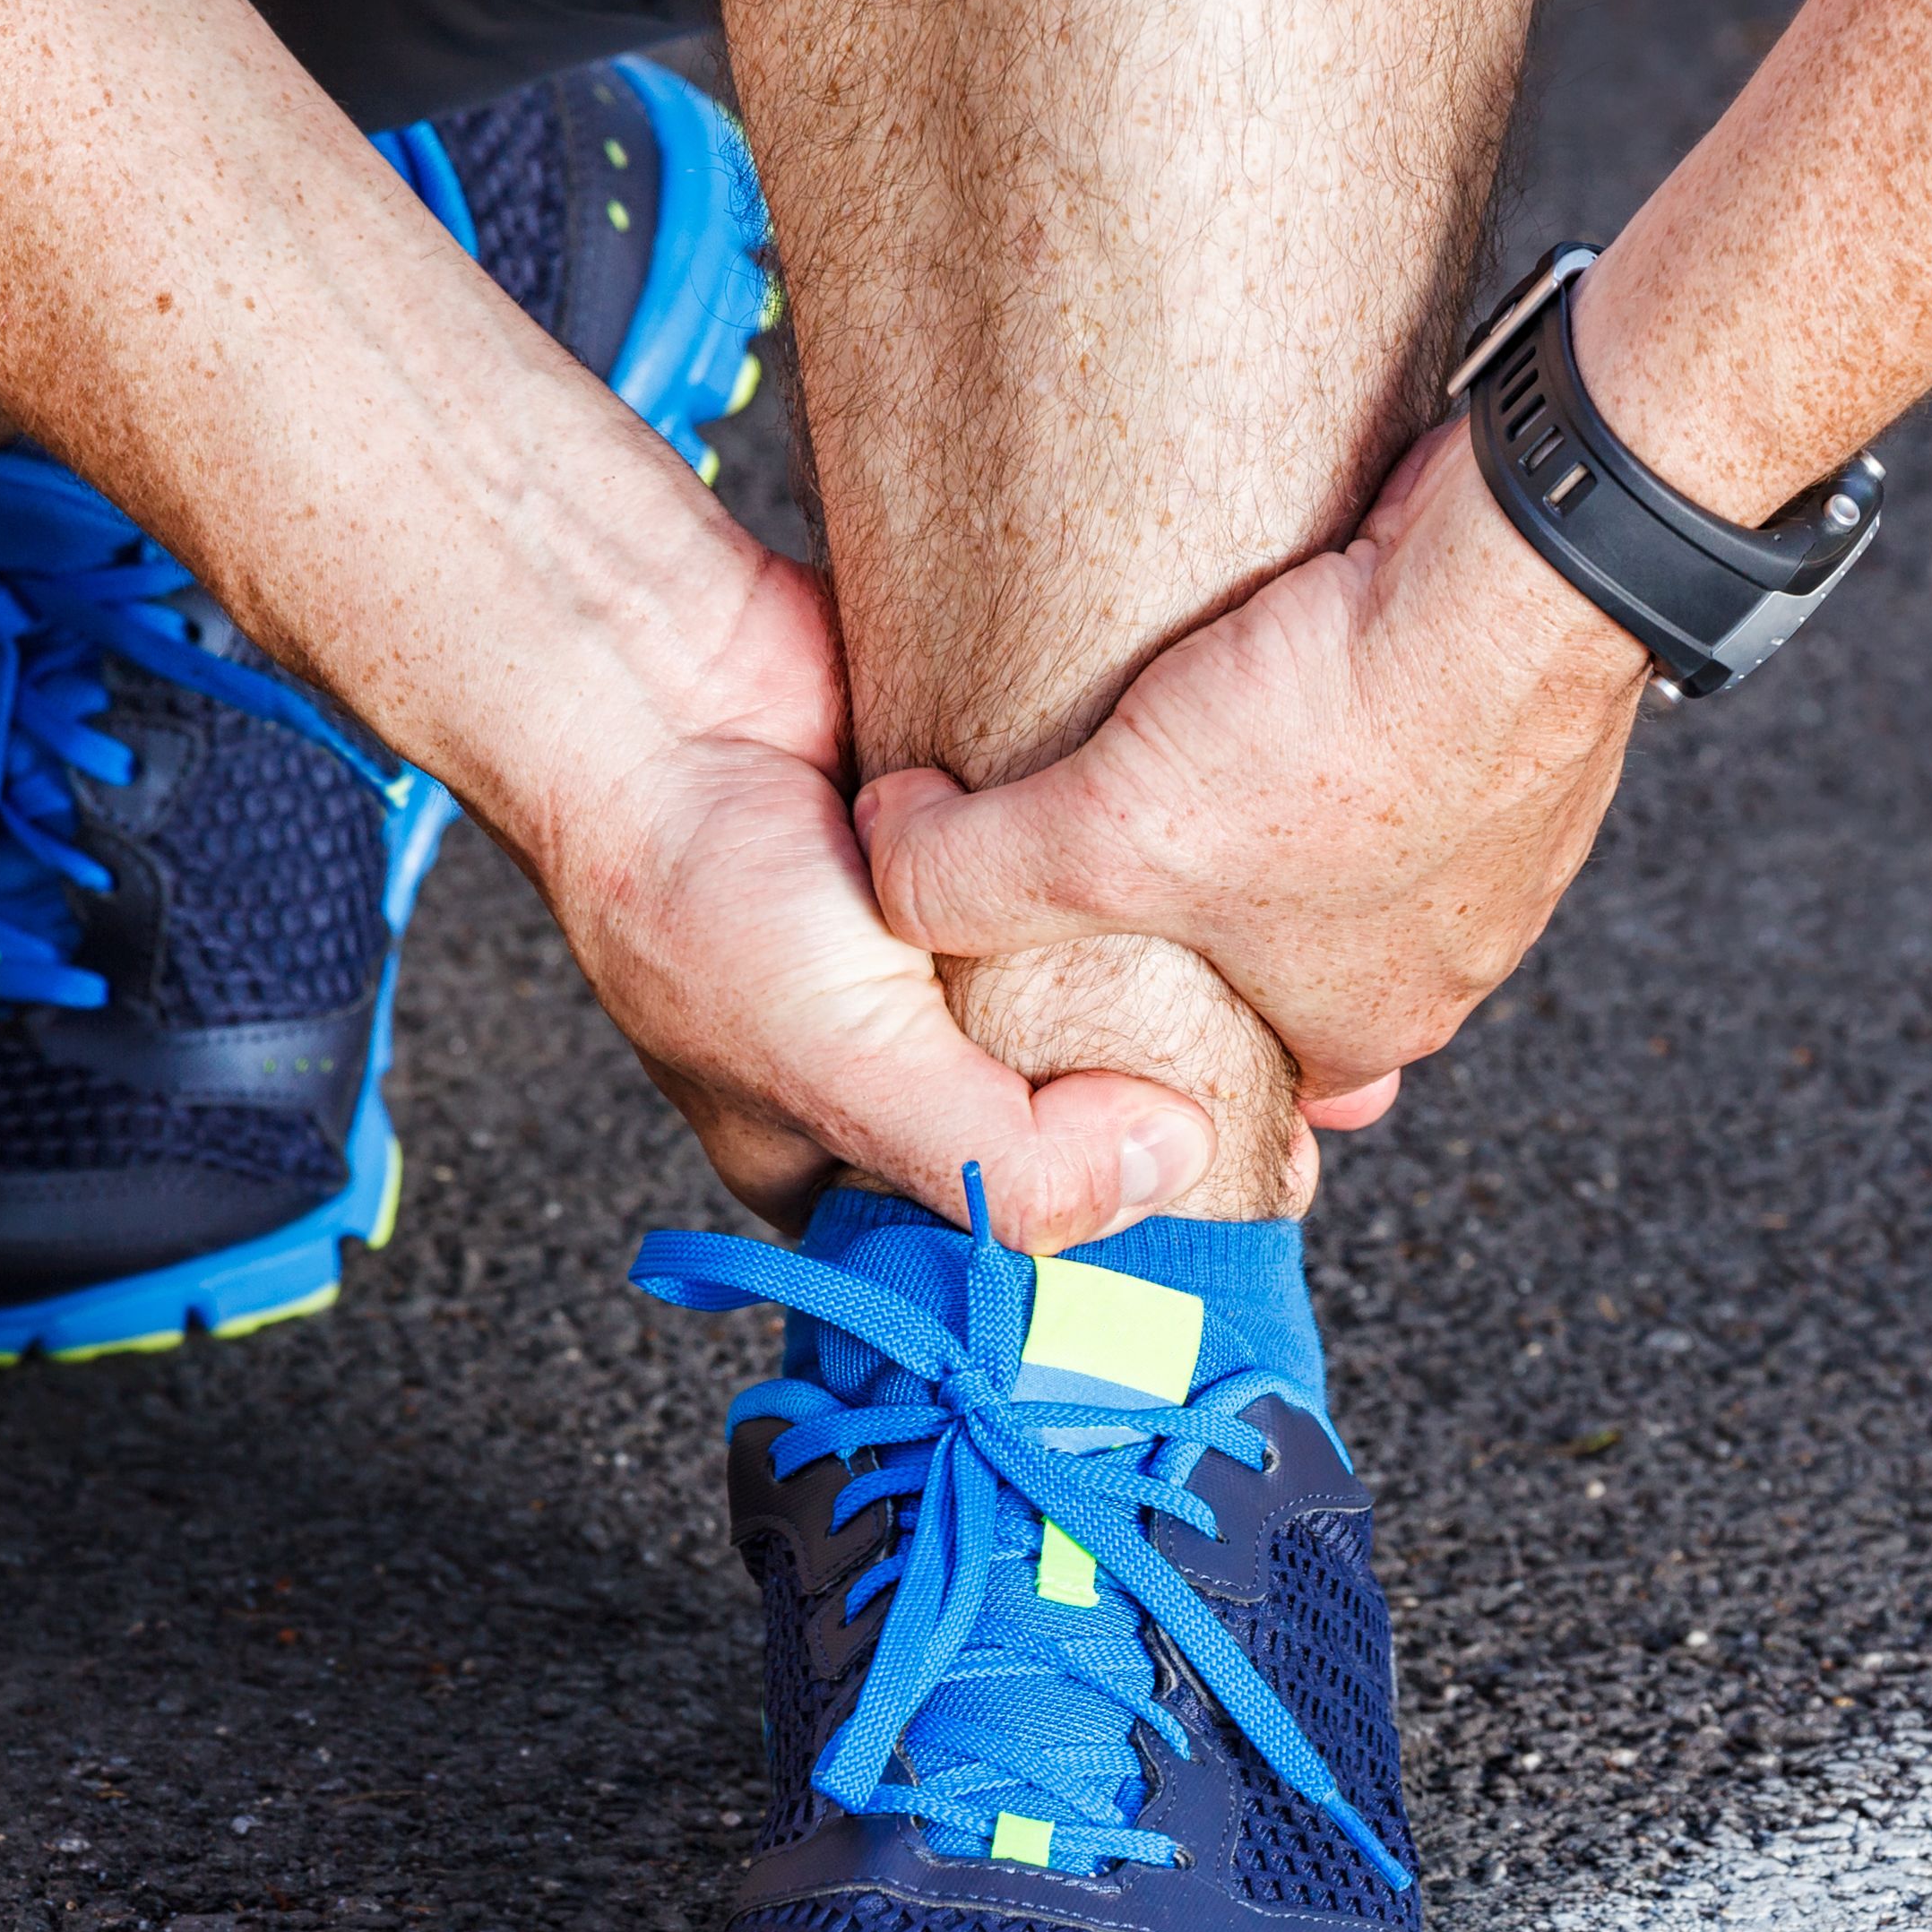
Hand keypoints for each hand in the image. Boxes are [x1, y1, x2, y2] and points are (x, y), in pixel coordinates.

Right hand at [514, 548, 1223, 1244]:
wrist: (650, 677)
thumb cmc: (692, 888)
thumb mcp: (848, 1074)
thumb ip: (1007, 1161)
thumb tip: (1176, 1161)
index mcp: (850, 1170)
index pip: (1013, 1253)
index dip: (1122, 1242)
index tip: (1239, 1207)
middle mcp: (909, 1074)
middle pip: (1077, 1130)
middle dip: (1167, 1113)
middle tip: (1280, 1103)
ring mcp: (956, 965)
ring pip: (1104, 1009)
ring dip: (1172, 993)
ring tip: (1250, 988)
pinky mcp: (994, 861)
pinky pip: (1096, 900)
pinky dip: (1137, 892)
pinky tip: (1190, 886)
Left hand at [855, 421, 1653, 1103]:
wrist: (1525, 570)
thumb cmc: (1347, 735)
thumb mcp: (1102, 832)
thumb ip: (968, 874)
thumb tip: (887, 864)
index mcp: (1367, 1026)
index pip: (1235, 1067)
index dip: (1146, 1017)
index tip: (1087, 956)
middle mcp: (1450, 956)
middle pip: (1287, 948)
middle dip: (1206, 896)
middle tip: (1128, 828)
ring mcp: (1504, 844)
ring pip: (1353, 840)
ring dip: (1276, 792)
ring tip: (1191, 728)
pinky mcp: (1521, 725)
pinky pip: (1409, 738)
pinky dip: (1348, 704)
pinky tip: (1286, 649)